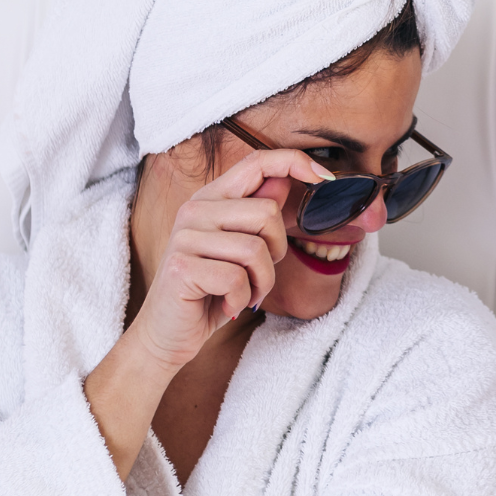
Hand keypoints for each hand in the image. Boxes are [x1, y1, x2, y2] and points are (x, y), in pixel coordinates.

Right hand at [84, 146, 331, 477]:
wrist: (168, 333)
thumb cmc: (210, 291)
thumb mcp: (240, 250)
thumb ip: (257, 215)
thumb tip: (285, 180)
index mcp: (212, 199)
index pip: (257, 161)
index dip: (296, 163)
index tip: (327, 178)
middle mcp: (195, 209)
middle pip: (267, 214)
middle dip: (276, 253)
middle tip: (256, 276)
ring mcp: (185, 237)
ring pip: (256, 250)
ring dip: (261, 282)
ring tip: (243, 293)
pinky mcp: (182, 267)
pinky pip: (238, 279)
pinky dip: (242, 299)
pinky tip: (227, 305)